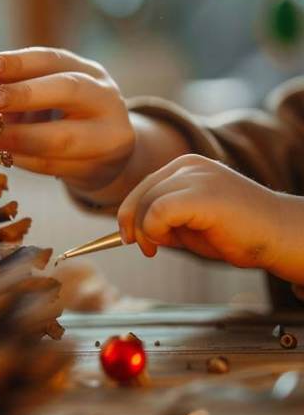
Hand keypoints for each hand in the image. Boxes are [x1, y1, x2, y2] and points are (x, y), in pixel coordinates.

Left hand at [0, 48, 134, 192]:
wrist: (108, 157)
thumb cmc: (68, 116)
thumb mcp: (50, 95)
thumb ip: (21, 87)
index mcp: (90, 73)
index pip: (55, 60)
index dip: (20, 62)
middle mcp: (104, 99)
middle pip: (69, 90)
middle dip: (24, 95)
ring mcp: (108, 136)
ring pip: (60, 138)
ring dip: (14, 137)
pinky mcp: (98, 169)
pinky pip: (53, 166)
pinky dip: (22, 159)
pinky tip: (2, 153)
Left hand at [117, 154, 299, 275]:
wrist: (282, 237)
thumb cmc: (239, 234)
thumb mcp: (191, 223)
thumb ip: (163, 219)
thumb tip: (133, 229)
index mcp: (187, 166)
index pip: (143, 186)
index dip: (131, 213)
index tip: (133, 238)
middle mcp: (189, 166)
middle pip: (140, 193)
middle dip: (133, 223)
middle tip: (145, 248)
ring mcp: (196, 177)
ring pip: (146, 203)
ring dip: (146, 230)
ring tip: (162, 246)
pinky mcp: (201, 194)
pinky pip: (157, 211)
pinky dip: (155, 230)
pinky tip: (168, 242)